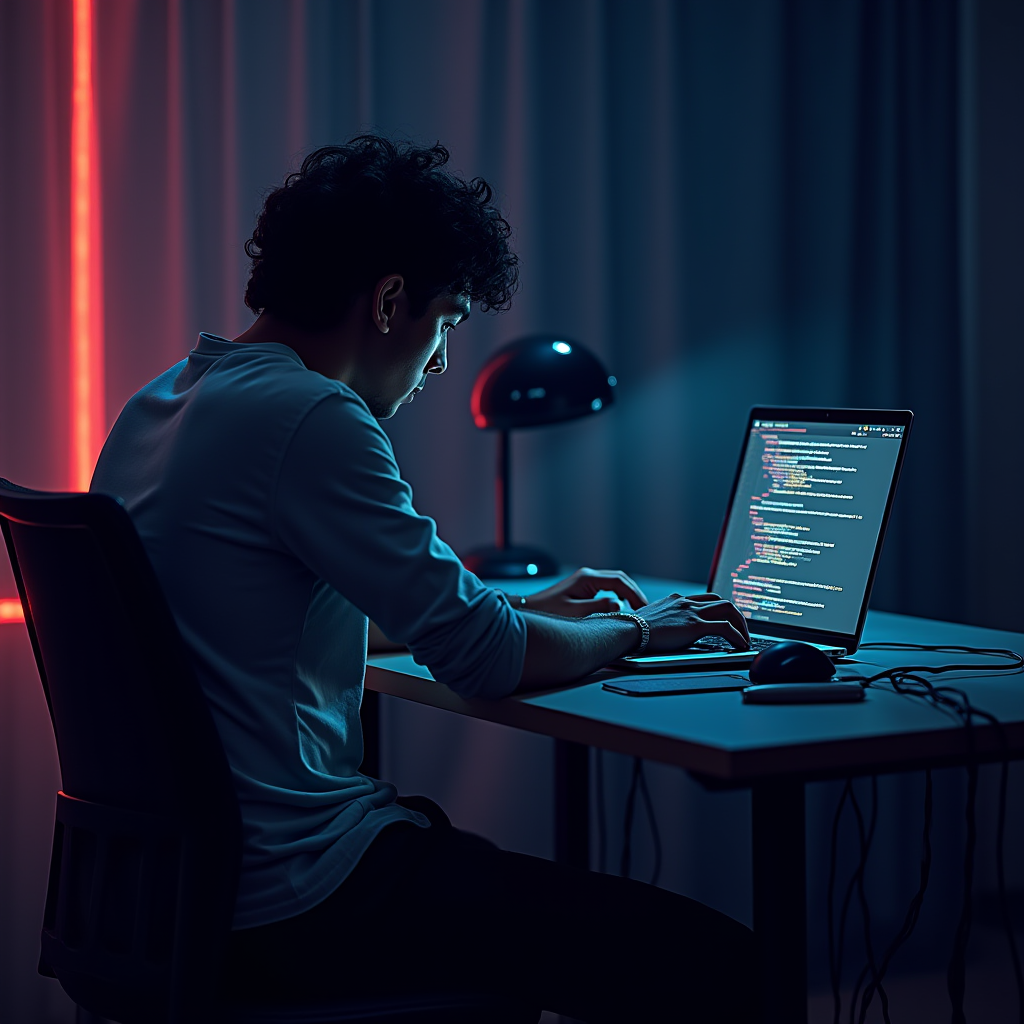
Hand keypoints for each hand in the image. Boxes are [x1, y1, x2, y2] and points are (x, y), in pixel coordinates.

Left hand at [516, 567, 647, 617]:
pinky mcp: (582, 587)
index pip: (619, 581)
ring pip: (614, 582)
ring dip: (627, 593)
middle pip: (619, 578)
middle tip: (645, 609)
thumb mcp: (575, 613)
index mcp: (587, 578)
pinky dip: (618, 594)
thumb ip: (599, 608)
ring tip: (637, 609)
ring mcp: (584, 580)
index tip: (644, 608)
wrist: (529, 610)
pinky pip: (606, 587)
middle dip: (634, 593)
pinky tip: (621, 607)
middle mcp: (587, 575)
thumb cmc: (548, 612)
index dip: (634, 594)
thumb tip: (619, 604)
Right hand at [638, 592, 751, 651]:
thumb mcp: (649, 621)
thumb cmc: (631, 630)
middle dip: (736, 615)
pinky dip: (738, 636)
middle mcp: (686, 602)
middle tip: (741, 630)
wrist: (627, 630)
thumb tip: (660, 634)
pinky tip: (741, 646)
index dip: (719, 609)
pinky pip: (726, 628)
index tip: (726, 619)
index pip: (705, 599)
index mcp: (675, 600)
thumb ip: (661, 623)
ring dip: (741, 624)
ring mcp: (691, 612)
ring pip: (728, 609)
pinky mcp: (695, 625)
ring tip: (745, 639)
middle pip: (721, 601)